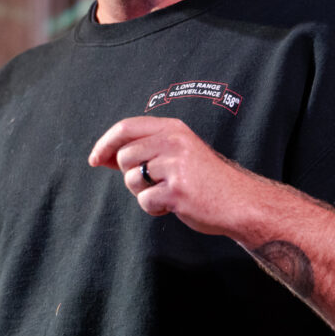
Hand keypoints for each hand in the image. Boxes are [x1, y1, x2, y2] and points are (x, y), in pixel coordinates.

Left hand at [87, 115, 249, 236]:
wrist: (239, 201)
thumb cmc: (204, 179)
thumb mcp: (176, 153)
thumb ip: (143, 150)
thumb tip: (101, 156)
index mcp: (173, 129)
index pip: (126, 127)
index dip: (105, 143)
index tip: (95, 159)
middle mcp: (174, 142)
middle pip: (124, 157)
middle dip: (131, 175)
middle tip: (154, 183)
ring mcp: (176, 165)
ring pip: (132, 180)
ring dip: (143, 193)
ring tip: (167, 192)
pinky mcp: (177, 190)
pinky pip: (145, 201)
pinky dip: (154, 208)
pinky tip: (173, 205)